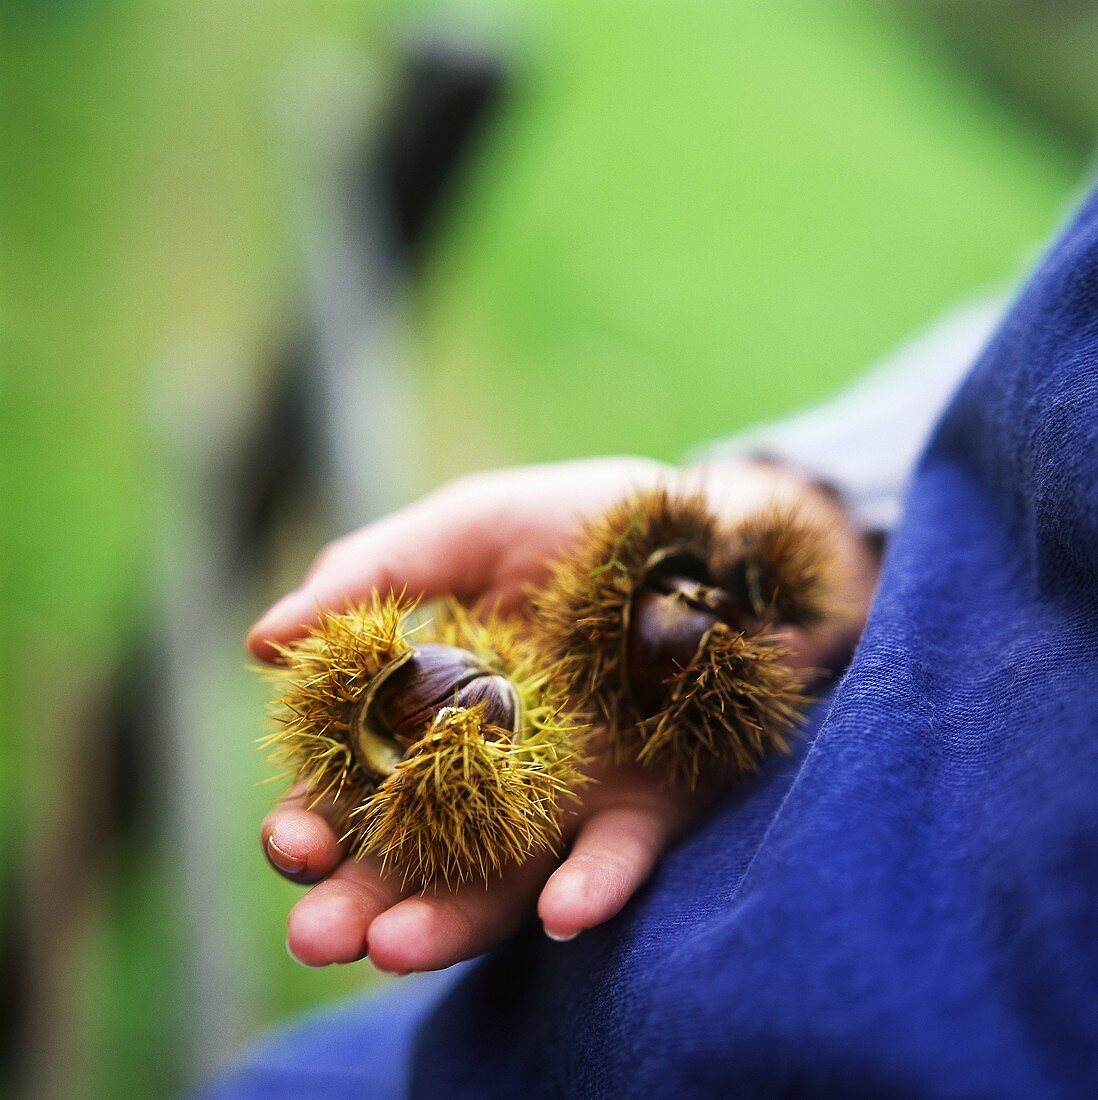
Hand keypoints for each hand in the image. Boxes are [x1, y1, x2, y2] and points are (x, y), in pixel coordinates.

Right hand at [248, 457, 877, 971]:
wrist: (707, 526)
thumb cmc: (580, 522)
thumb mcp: (470, 527)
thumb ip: (372, 572)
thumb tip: (258, 642)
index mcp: (436, 710)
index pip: (356, 784)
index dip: (315, 817)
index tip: (289, 836)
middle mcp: (495, 771)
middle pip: (414, 855)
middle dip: (359, 898)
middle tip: (317, 932)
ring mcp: (572, 796)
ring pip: (500, 880)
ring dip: (450, 922)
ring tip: (395, 946)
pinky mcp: (653, 804)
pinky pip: (621, 857)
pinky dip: (591, 886)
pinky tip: (562, 911)